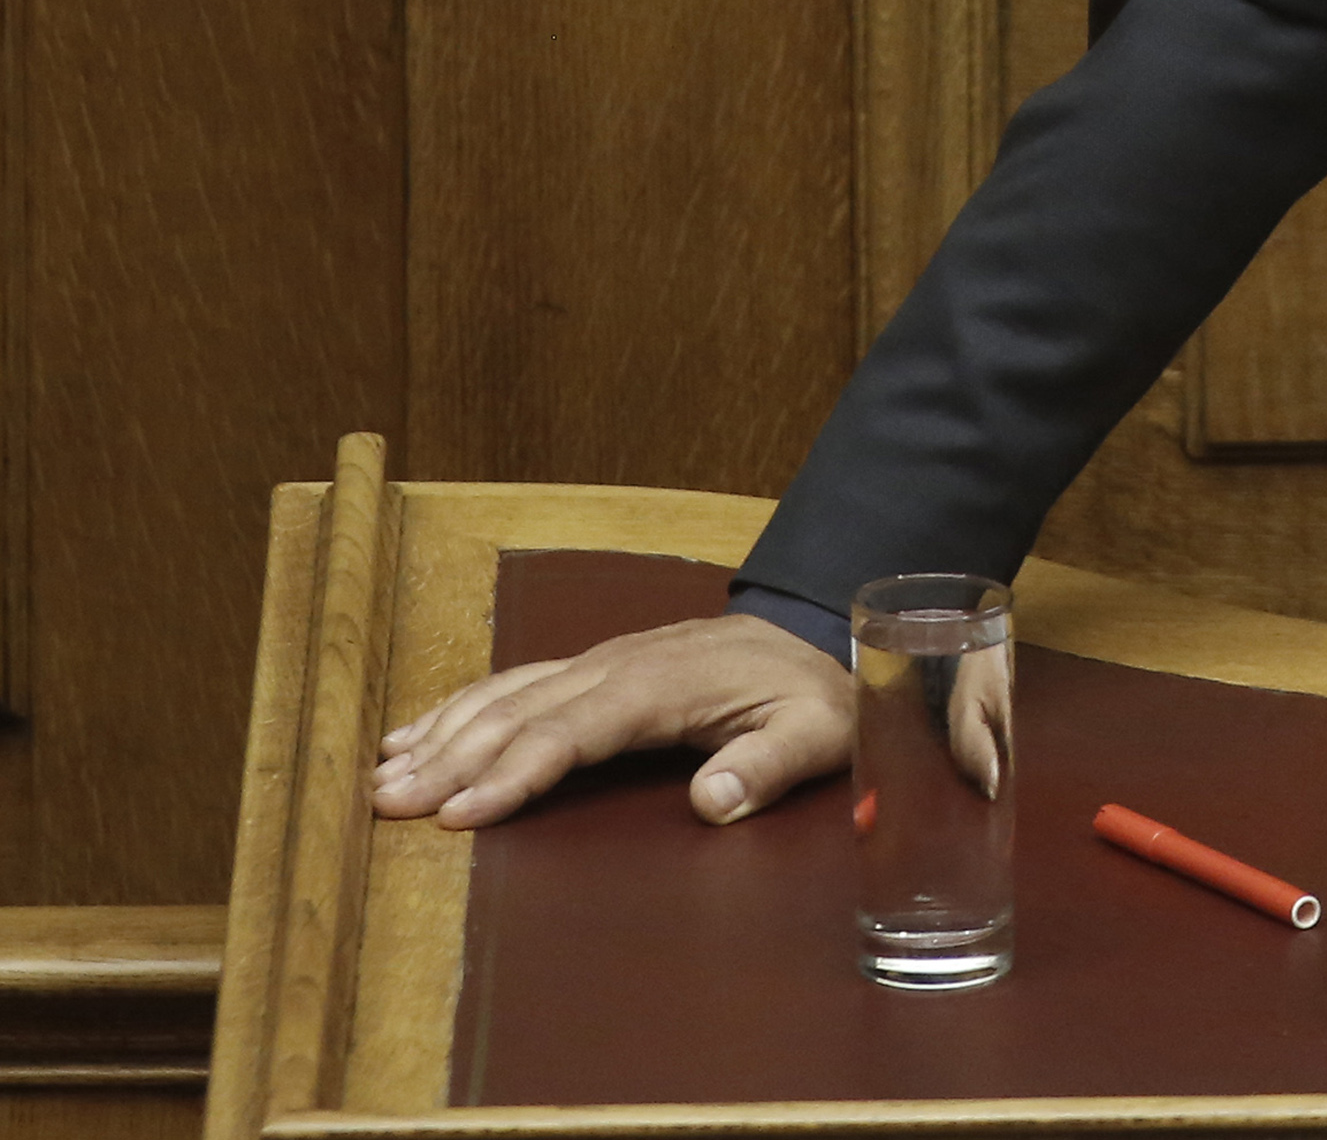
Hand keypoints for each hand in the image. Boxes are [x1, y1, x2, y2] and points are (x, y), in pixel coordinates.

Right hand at [371, 613, 854, 829]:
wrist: (816, 639)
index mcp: (665, 686)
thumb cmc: (813, 696)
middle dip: (453, 759)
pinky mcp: (594, 665)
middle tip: (390, 806)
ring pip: (508, 693)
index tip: (461, 812)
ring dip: (443, 733)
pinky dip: (460, 706)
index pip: (575, 730)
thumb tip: (714, 801)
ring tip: (383, 776)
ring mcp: (602, 661)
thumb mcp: (818, 733)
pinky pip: (517, 682)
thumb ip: (771, 766)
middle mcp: (620, 666)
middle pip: (523, 713)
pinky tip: (415, 733)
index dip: (516, 771)